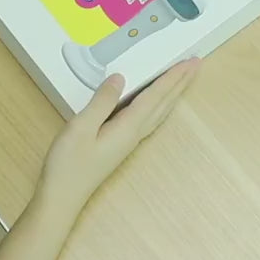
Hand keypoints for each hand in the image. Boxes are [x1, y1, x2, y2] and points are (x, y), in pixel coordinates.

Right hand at [37, 59, 202, 215]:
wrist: (62, 197)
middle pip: (163, 103)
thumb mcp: (81, 127)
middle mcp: (134, 134)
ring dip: (173, 94)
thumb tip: (120, 77)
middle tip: (197, 63)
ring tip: (184, 79)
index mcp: (128, 127)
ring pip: (158, 112)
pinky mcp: (121, 145)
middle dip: (180, 83)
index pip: (155, 96)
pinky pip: (149, 119)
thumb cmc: (68, 163)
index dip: (172, 77)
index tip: (190, 61)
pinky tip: (158, 105)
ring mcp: (129, 141)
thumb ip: (102, 101)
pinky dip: (159, 106)